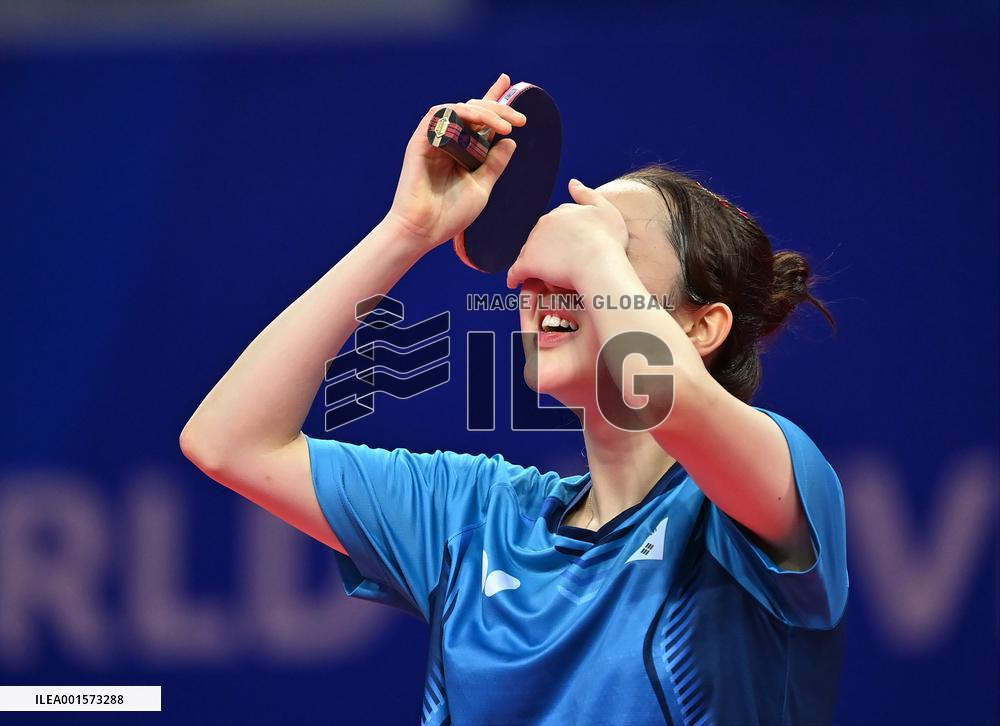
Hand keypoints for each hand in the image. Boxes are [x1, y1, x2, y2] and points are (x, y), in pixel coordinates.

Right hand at [385, 73, 525, 252]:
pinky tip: (480, 123)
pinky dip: (462, 113)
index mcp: (462, 152)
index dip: (493, 100)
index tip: (508, 82)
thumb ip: (494, 164)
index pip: (479, 121)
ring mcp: (434, 140)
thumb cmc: (449, 215)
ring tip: (506, 126)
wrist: (423, 231)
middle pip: (473, 111)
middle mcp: (448, 142)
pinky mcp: (421, 140)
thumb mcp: (482, 188)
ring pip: (460, 109)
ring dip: (485, 112)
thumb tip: (510, 141)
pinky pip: (440, 114)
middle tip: (519, 120)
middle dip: (498, 109)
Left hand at [506, 178, 629, 290]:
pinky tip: (514, 283)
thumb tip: (572, 182)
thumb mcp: (605, 209)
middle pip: (540, 238)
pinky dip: (514, 277)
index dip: (560, 237)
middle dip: (545, 249)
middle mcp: (544, 223)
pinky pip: (516, 271)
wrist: (599, 264)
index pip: (554, 224)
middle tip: (556, 264)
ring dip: (533, 263)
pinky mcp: (528, 263)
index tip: (567, 248)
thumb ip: (587, 195)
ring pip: (529, 253)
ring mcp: (534, 243)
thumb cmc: (607, 240)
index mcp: (561, 212)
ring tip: (541, 276)